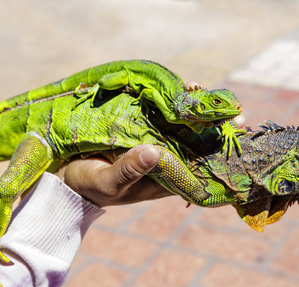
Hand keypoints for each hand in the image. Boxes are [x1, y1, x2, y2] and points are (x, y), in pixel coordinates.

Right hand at [55, 81, 245, 207]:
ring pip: (178, 126)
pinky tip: (180, 89)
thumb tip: (153, 152)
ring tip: (204, 91)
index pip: (197, 168)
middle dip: (212, 128)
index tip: (233, 137)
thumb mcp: (108, 182)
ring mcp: (151, 142)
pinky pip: (158, 114)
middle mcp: (162, 160)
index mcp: (162, 179)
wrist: (64, 178)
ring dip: (192, 110)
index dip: (217, 154)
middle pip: (194, 144)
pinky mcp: (137, 128)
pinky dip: (169, 102)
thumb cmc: (88, 186)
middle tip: (233, 114)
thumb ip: (129, 170)